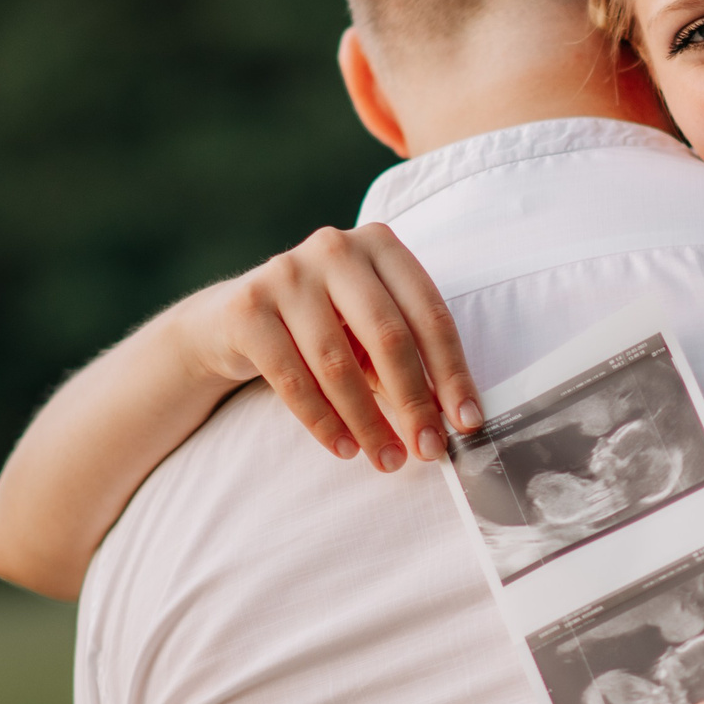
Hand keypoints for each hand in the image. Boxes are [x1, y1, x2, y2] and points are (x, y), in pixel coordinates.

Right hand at [183, 224, 479, 472]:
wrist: (235, 319)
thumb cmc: (324, 326)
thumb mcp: (370, 333)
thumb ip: (410, 363)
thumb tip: (452, 420)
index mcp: (380, 244)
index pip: (429, 314)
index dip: (452, 372)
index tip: (467, 421)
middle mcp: (335, 248)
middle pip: (388, 336)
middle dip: (414, 402)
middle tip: (429, 450)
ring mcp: (287, 273)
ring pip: (338, 363)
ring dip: (368, 421)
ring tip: (386, 458)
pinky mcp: (248, 308)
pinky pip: (292, 379)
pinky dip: (323, 421)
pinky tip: (344, 448)